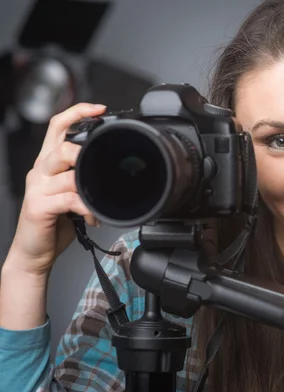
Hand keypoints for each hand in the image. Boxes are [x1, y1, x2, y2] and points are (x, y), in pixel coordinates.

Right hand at [8, 103, 107, 277]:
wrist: (34, 252)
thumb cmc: (55, 223)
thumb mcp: (70, 193)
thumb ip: (82, 177)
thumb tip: (110, 169)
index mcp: (48, 164)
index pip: (57, 126)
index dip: (77, 112)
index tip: (100, 108)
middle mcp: (40, 171)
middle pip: (62, 146)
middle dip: (86, 154)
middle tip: (103, 168)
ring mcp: (37, 188)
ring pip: (70, 173)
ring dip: (92, 189)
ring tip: (100, 203)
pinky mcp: (39, 206)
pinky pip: (70, 198)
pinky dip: (87, 207)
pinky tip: (93, 216)